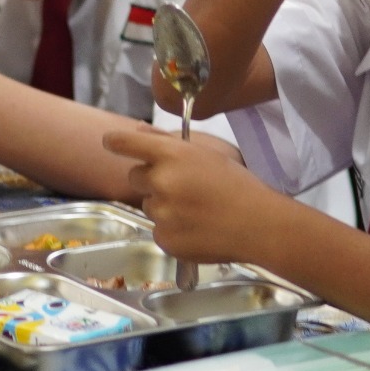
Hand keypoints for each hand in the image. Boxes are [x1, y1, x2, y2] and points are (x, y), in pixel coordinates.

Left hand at [102, 123, 264, 263]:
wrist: (258, 225)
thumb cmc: (237, 185)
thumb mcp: (206, 155)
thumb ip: (167, 143)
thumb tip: (137, 131)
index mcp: (172, 155)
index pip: (126, 143)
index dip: (116, 142)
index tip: (111, 142)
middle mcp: (161, 182)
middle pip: (135, 176)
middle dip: (151, 179)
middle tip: (180, 186)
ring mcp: (161, 213)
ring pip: (148, 205)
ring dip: (163, 206)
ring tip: (195, 210)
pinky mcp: (164, 239)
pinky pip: (158, 230)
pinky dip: (172, 230)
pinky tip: (196, 228)